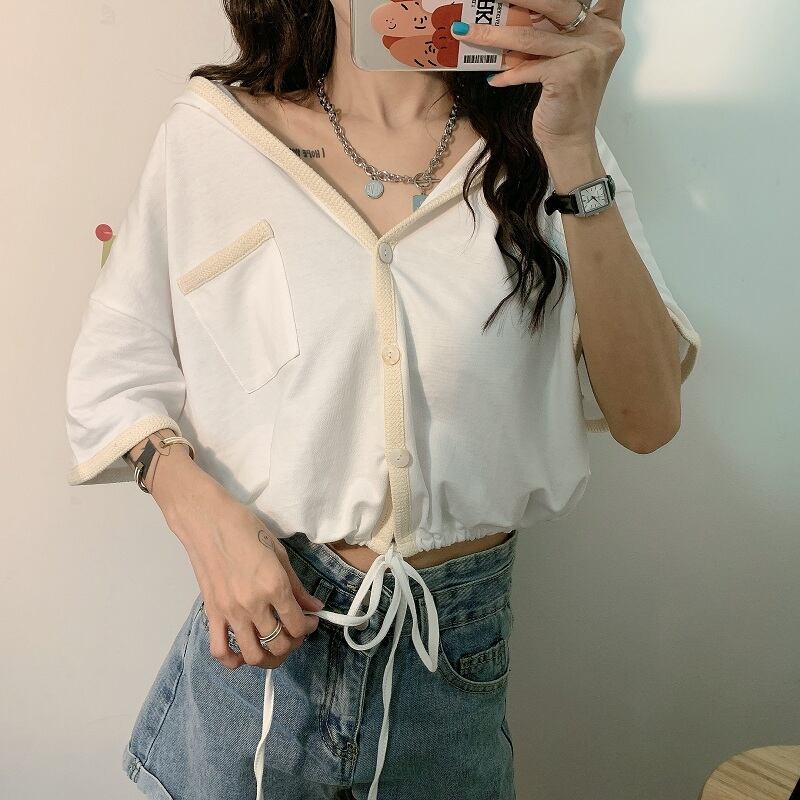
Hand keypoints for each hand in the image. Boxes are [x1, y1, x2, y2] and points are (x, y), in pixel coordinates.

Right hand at [165, 471, 322, 670]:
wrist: (208, 521)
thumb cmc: (246, 529)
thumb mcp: (279, 553)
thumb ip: (297, 586)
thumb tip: (315, 607)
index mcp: (274, 586)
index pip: (298, 625)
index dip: (308, 627)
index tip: (309, 620)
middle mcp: (254, 605)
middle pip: (279, 644)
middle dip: (292, 643)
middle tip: (293, 632)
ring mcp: (230, 612)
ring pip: (253, 655)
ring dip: (267, 658)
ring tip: (272, 646)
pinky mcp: (212, 614)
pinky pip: (219, 650)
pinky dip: (233, 661)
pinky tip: (243, 652)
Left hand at [450, 0, 625, 153]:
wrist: (570, 141)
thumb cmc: (566, 102)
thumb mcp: (566, 58)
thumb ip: (556, 33)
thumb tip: (514, 11)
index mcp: (605, 27)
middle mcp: (601, 36)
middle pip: (555, 3)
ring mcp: (586, 53)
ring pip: (530, 36)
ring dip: (493, 34)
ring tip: (467, 31)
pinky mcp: (568, 74)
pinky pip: (526, 67)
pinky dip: (506, 74)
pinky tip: (493, 79)